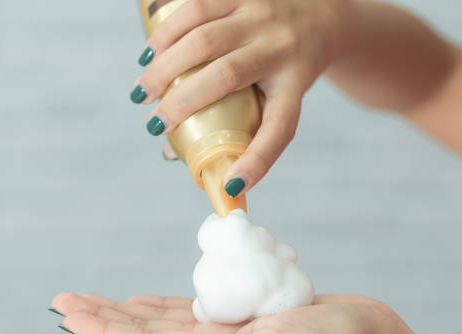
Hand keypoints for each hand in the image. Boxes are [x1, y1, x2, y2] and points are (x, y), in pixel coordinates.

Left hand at [50, 292, 449, 333]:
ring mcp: (230, 329)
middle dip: (104, 316)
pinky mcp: (249, 313)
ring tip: (99, 301)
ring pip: (166, 317)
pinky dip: (170, 299)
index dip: (102, 327)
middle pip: (145, 329)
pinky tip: (157, 298)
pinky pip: (198, 303)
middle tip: (64, 301)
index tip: (65, 312)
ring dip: (129, 308)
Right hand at [132, 0, 348, 193]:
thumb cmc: (288, 71)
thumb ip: (237, 125)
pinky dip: (167, 29)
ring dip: (165, 66)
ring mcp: (262, 13)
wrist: (319, 16)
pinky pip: (197, 5)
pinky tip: (151, 50)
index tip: (231, 187)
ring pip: (204, 38)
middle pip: (226, 76)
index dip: (257, 161)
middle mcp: (282, 47)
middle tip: (153, 123)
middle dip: (182, 103)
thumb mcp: (278, 98)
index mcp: (295, 84)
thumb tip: (172, 153)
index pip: (280, 129)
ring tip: (143, 90)